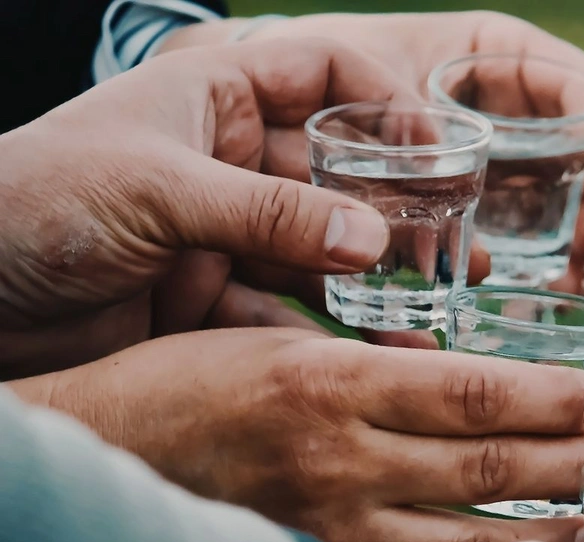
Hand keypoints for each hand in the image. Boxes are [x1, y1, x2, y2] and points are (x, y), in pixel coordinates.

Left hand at [0, 38, 486, 379]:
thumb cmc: (31, 203)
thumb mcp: (157, 189)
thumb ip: (270, 216)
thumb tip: (376, 240)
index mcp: (212, 99)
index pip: (321, 75)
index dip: (386, 101)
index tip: (441, 146)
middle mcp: (228, 162)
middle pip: (339, 171)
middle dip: (403, 202)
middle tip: (461, 241)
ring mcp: (224, 235)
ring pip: (324, 248)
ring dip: (383, 272)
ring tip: (444, 296)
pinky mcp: (211, 302)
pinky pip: (291, 312)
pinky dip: (336, 331)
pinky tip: (387, 344)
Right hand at [11, 328, 583, 541]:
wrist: (105, 456)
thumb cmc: (187, 383)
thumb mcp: (283, 342)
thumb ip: (375, 365)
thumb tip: (467, 384)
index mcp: (335, 383)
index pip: (476, 392)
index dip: (552, 398)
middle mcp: (340, 462)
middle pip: (488, 466)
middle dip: (571, 463)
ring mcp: (331, 529)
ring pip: (468, 540)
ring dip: (547, 528)